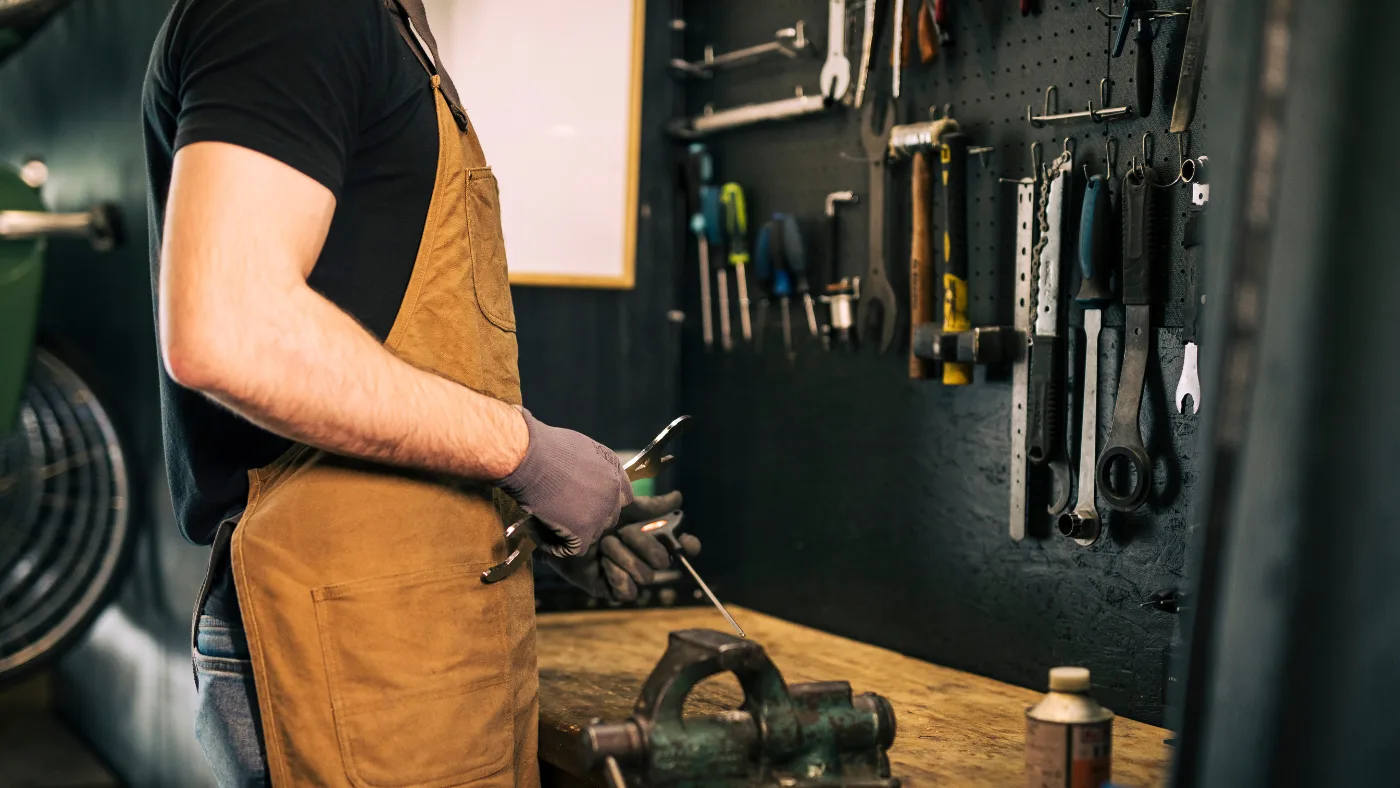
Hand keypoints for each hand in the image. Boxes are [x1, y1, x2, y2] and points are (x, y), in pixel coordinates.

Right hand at [495, 408, 633, 556]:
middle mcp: (613, 492)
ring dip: (571, 534)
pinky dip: (556, 547)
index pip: (623, 497)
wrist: (530, 456)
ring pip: (591, 535)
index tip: (584, 506)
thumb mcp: (579, 448)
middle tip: (562, 517)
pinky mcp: (583, 530)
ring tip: (545, 524)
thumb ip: (589, 468)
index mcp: (614, 470)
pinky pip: (573, 549)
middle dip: (588, 520)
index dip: (604, 504)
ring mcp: (600, 513)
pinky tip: (539, 535)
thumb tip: (581, 481)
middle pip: (608, 518)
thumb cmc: (544, 446)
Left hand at [543, 491, 701, 600]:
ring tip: (603, 544)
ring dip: (624, 557)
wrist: (555, 520)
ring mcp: (625, 573)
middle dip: (641, 544)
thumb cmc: (586, 507)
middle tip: (618, 532)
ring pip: (646, 577)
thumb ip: (650, 504)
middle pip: (663, 561)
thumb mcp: (620, 502)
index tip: (687, 541)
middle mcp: (639, 555)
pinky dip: (616, 576)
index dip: (689, 546)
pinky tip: (602, 564)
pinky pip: (627, 593)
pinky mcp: (608, 589)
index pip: (681, 546)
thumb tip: (678, 497)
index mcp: (646, 534)